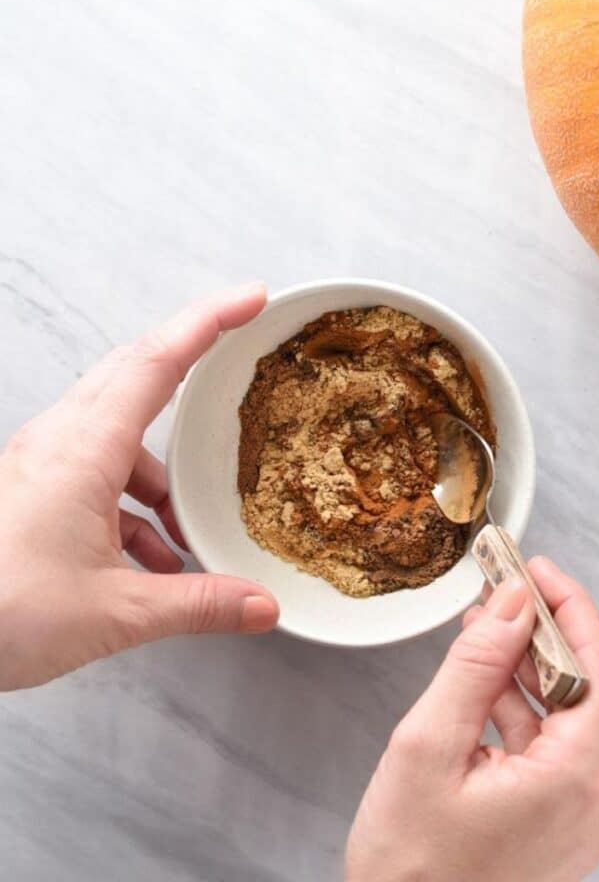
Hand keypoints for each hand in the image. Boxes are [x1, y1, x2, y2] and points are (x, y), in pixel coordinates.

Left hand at [0, 282, 278, 690]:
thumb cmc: (0, 611)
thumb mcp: (114, 612)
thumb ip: (197, 604)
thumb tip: (259, 605)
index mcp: (83, 449)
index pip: (157, 362)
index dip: (208, 322)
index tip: (248, 299)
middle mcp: (60, 441)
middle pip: (137, 375)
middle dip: (192, 365)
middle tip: (235, 350)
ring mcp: (42, 461)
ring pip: (118, 435)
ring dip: (159, 475)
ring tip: (184, 530)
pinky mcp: (32, 487)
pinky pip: (94, 472)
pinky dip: (130, 504)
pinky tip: (147, 558)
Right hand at [346, 560, 598, 881]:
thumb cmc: (410, 865)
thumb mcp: (430, 745)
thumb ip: (476, 665)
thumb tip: (512, 602)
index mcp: (580, 780)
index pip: (596, 663)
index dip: (566, 604)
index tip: (532, 565)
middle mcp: (598, 798)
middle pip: (584, 683)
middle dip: (540, 627)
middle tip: (500, 581)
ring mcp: (584, 814)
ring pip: (566, 711)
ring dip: (526, 663)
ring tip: (484, 622)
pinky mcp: (562, 820)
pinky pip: (552, 743)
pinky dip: (520, 704)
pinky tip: (484, 676)